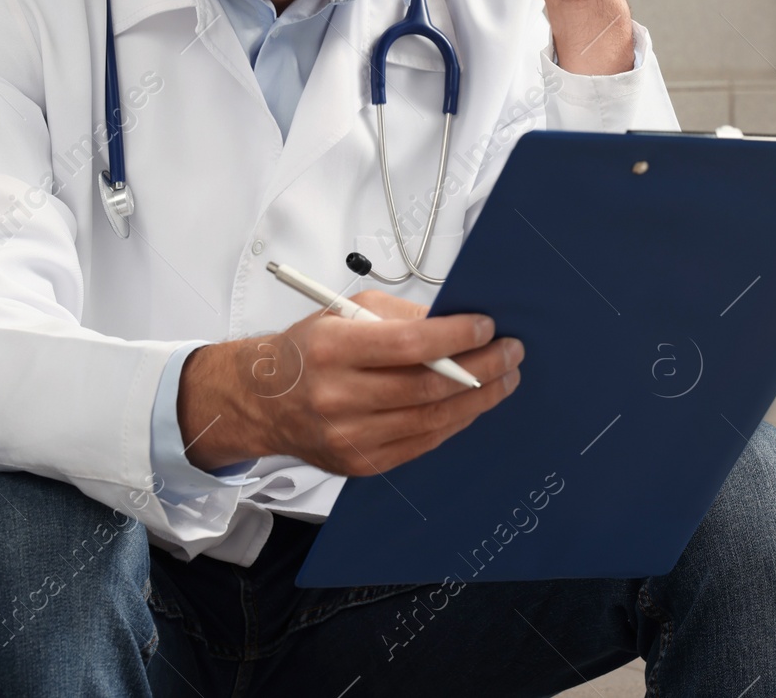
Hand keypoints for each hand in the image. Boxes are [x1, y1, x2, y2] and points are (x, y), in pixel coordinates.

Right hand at [178, 291, 523, 476]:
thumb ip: (401, 316)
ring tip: (505, 378)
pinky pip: (421, 444)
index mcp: (332, 350)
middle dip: (482, 368)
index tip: (488, 327)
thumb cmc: (308, 350)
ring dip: (478, 399)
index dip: (456, 336)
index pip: (408, 344)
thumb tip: (457, 322)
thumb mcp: (345, 312)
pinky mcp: (361, 463)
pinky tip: (473, 404)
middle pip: (427, 387)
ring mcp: (350, 436)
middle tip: (511, 353)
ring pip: (431, 420)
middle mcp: (338, 397)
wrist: (264, 401)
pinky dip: (454, 423)